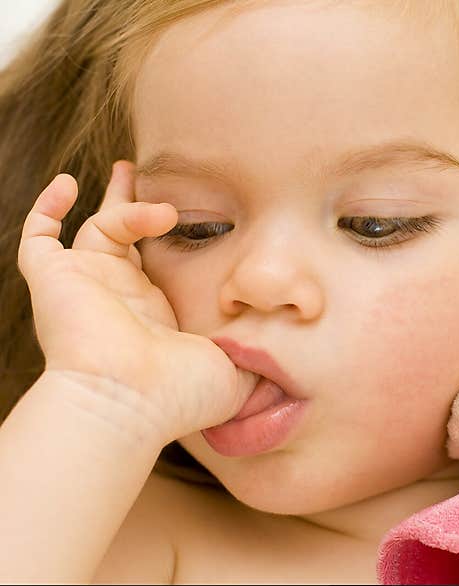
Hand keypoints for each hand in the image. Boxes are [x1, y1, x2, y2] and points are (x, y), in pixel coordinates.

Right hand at [17, 162, 258, 446]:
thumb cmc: (180, 396)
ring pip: (100, 230)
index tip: (198, 214)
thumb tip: (284, 360)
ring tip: (165, 211)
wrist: (129, 402)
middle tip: (149, 176)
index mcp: (155, 318)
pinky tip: (70, 183)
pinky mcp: (54, 281)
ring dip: (129, 209)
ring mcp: (85, 288)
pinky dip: (47, 207)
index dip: (175, 240)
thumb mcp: (235, 376)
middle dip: (137, 206)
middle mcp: (118, 300)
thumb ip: (257, 360)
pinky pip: (38, 237)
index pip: (161, 267)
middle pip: (125, 240)